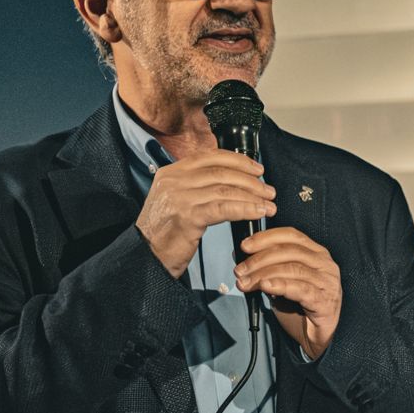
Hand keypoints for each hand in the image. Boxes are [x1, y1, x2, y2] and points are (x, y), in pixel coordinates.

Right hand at [135, 151, 275, 277]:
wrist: (145, 255)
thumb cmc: (164, 233)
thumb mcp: (175, 200)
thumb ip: (196, 186)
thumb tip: (229, 179)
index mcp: (171, 172)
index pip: (210, 157)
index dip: (238, 161)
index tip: (257, 169)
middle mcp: (174, 180)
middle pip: (222, 172)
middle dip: (251, 181)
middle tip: (268, 190)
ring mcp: (179, 196)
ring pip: (226, 189)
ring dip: (252, 196)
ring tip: (268, 204)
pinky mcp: (188, 216)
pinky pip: (224, 208)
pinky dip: (245, 209)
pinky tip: (257, 212)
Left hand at [236, 227, 342, 358]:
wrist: (316, 336)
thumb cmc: (300, 308)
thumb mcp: (281, 282)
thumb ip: (267, 267)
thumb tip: (241, 256)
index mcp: (316, 253)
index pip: (291, 235)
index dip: (266, 237)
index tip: (245, 245)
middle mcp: (324, 264)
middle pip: (289, 251)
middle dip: (259, 259)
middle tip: (240, 270)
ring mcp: (327, 282)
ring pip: (292, 269)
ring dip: (263, 274)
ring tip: (246, 282)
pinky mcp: (325, 300)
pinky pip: (299, 289)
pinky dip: (279, 285)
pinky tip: (265, 286)